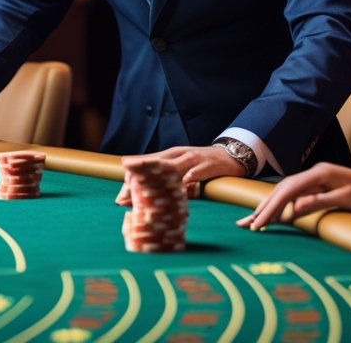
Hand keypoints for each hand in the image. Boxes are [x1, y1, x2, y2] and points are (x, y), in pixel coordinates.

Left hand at [115, 145, 244, 204]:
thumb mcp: (181, 167)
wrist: (230, 155)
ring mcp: (193, 159)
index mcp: (170, 155)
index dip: (132, 179)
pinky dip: (189, 177)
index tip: (120, 195)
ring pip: (173, 167)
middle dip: (139, 181)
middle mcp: (179, 155)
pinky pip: (197, 172)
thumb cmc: (200, 164)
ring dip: (158, 178)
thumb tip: (145, 195)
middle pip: (154, 166)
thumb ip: (165, 178)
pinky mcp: (208, 165)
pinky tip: (182, 185)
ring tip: (145, 186)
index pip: (146, 165)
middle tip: (125, 196)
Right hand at [236, 162, 350, 230]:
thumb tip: (294, 209)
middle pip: (281, 190)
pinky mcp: (317, 186)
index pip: (287, 191)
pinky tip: (273, 215)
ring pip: (284, 192)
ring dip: (268, 207)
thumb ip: (319, 202)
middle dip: (263, 208)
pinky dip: (281, 206)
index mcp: (319, 174)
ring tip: (252, 221)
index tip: (259, 224)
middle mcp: (313, 173)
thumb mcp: (345, 199)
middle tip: (246, 225)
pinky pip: (294, 196)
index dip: (271, 208)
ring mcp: (314, 179)